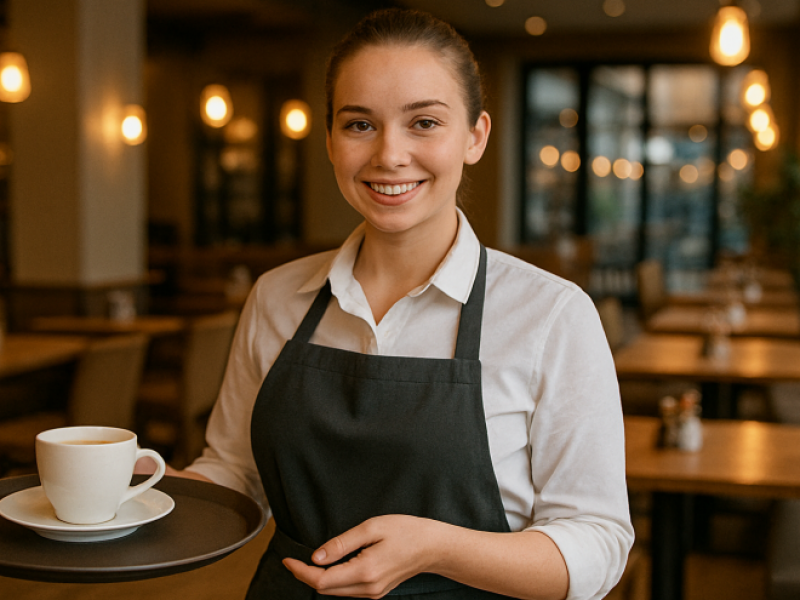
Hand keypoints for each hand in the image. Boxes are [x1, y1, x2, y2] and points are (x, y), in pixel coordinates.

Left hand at [283, 514, 442, 597]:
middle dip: (306, 576)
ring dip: (318, 580)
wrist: (433, 547)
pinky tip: (329, 567)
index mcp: (365, 571)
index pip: (323, 580)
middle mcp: (368, 588)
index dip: (301, 572)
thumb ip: (342, 543)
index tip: (288, 560)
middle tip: (292, 560)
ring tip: (305, 564)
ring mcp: (373, 593)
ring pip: (336, 593)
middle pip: (326, 590)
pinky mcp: (377, 592)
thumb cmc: (406, 531)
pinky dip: (333, 581)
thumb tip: (317, 556)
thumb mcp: (372, 527)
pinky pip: (347, 591)